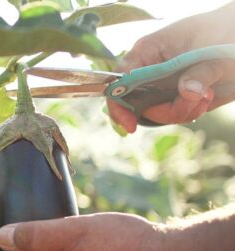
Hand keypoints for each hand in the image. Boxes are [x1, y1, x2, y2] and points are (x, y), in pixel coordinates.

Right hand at [108, 3, 234, 132]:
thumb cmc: (224, 32)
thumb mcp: (215, 52)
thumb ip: (199, 72)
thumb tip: (188, 91)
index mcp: (148, 51)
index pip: (120, 80)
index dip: (119, 105)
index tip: (131, 124)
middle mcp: (150, 70)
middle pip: (138, 103)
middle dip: (165, 110)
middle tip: (193, 103)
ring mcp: (162, 83)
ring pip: (157, 112)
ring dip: (182, 111)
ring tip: (205, 96)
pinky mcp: (175, 95)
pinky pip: (173, 114)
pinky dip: (190, 112)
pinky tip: (205, 99)